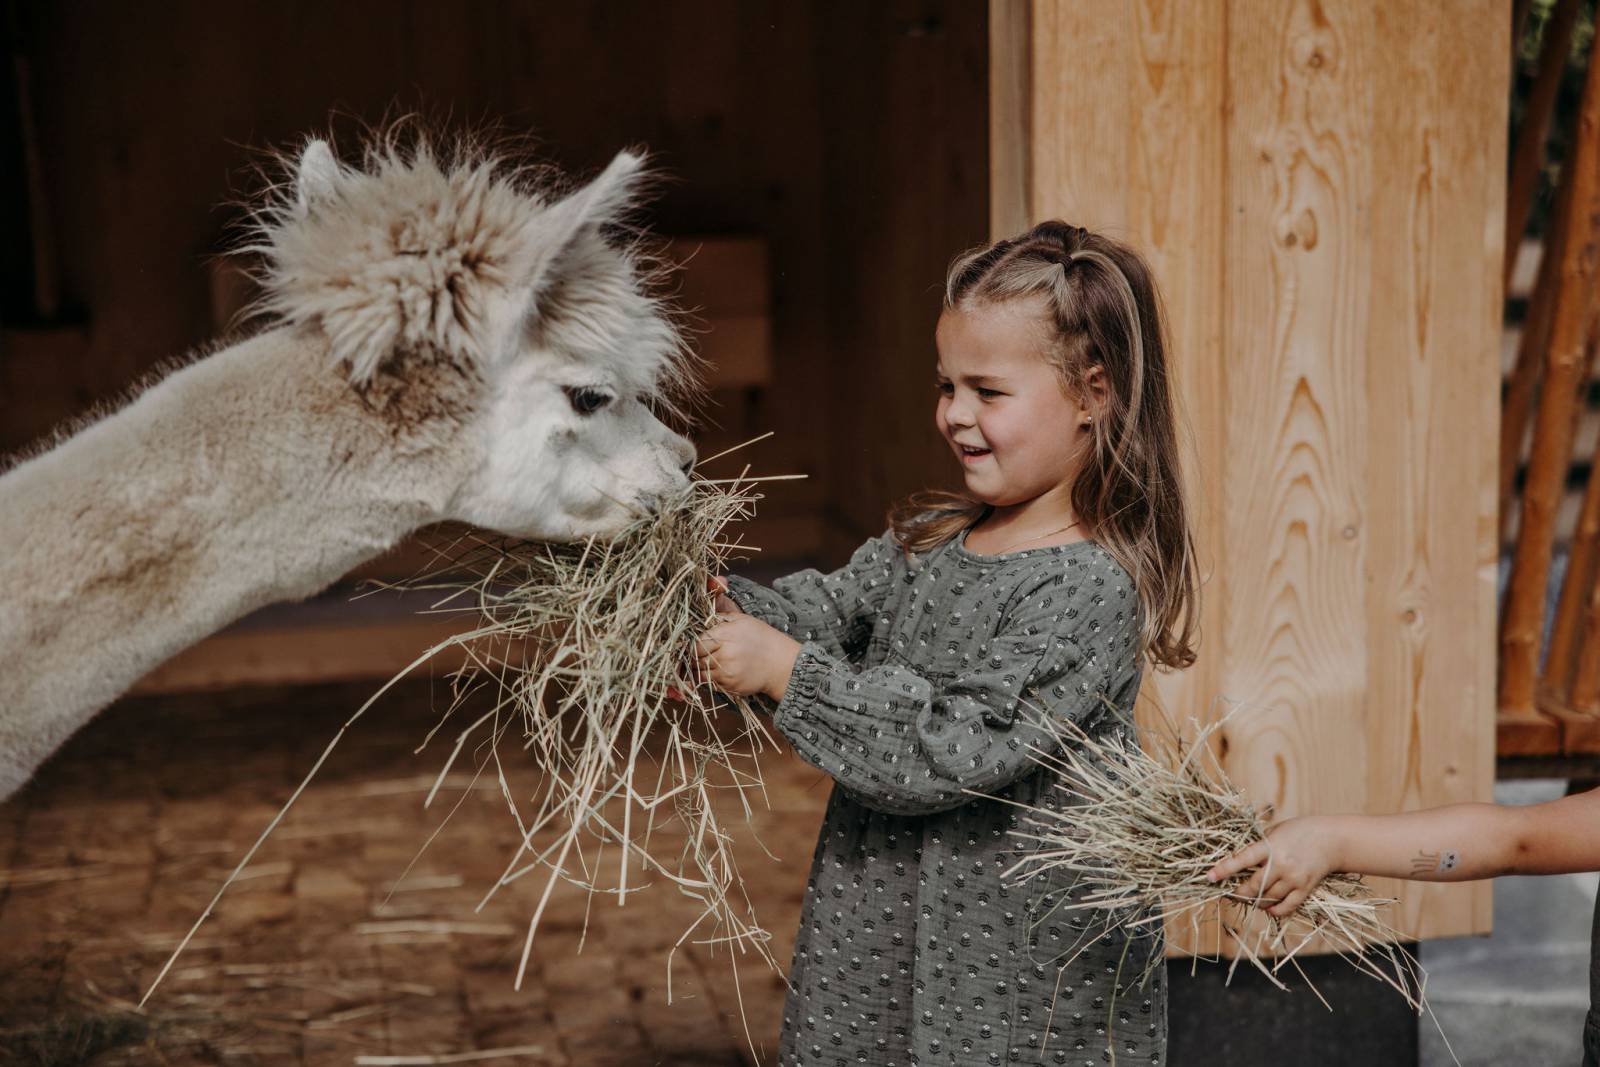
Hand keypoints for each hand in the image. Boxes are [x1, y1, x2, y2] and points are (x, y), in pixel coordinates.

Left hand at [694, 592, 800, 700]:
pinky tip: (720, 670)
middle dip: (694, 657)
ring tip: (710, 662)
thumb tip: (708, 601)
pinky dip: (710, 678)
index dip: (692, 645)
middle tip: (699, 655)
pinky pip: (710, 683)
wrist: (781, 663)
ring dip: (700, 669)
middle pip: (695, 659)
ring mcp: (726, 672)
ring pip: (699, 673)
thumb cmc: (761, 638)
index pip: (695, 643)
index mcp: (724, 634)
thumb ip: (720, 612)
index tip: (694, 645)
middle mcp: (724, 654)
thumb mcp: (742, 619)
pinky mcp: (730, 686)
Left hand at [1205, 816, 1343, 918]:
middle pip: (1254, 886)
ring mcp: (1294, 878)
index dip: (1225, 869)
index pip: (1243, 859)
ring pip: (1268, 898)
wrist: (1332, 840)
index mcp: (1271, 846)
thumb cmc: (1300, 831)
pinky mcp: (1305, 889)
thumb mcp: (1276, 831)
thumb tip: (1241, 861)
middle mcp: (1281, 864)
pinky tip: (1268, 908)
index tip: (1210, 877)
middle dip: (1239, 892)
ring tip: (1249, 899)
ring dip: (1255, 901)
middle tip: (1230, 894)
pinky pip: (1286, 906)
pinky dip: (1274, 910)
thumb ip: (1260, 846)